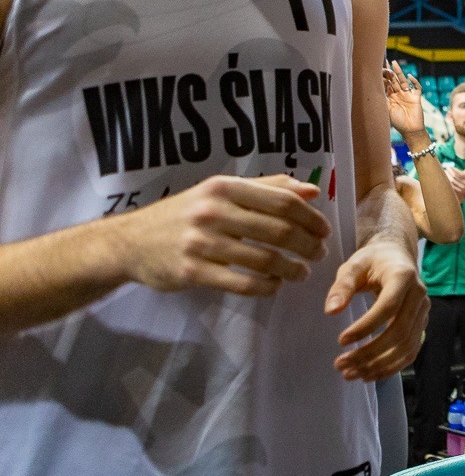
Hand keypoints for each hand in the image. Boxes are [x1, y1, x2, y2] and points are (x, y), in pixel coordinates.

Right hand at [112, 175, 329, 296]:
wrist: (129, 242)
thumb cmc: (184, 214)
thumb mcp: (220, 191)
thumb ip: (266, 188)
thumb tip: (311, 191)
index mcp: (224, 188)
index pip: (282, 201)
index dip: (311, 218)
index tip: (324, 230)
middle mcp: (212, 212)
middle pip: (279, 231)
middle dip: (308, 246)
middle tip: (319, 254)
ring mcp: (200, 243)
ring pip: (264, 260)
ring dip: (292, 269)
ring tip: (301, 273)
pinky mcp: (192, 272)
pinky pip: (242, 283)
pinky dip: (267, 287)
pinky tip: (275, 286)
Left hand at [326, 238, 428, 381]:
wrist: (396, 257)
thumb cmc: (371, 261)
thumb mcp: (353, 266)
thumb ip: (342, 286)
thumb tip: (331, 311)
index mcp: (403, 276)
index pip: (388, 307)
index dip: (366, 327)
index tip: (341, 340)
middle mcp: (419, 295)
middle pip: (399, 332)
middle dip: (369, 353)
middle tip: (340, 365)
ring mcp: (423, 312)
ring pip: (406, 346)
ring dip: (379, 365)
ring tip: (350, 374)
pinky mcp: (421, 324)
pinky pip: (411, 351)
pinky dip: (391, 367)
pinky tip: (369, 374)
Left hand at [383, 61, 427, 139]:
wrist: (410, 130)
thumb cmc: (397, 122)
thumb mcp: (386, 110)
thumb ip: (382, 99)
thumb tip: (372, 88)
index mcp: (390, 98)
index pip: (386, 84)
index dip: (382, 76)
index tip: (376, 68)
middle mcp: (399, 95)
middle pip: (394, 80)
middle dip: (389, 72)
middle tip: (384, 62)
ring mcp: (408, 95)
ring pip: (403, 81)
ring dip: (399, 72)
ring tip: (394, 63)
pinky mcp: (416, 98)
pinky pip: (417, 87)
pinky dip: (414, 82)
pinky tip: (410, 77)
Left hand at [444, 163, 464, 200]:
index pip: (459, 173)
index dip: (454, 170)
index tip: (450, 166)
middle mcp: (464, 183)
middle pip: (455, 176)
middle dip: (450, 171)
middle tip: (446, 167)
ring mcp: (461, 187)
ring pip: (452, 181)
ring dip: (448, 176)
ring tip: (445, 171)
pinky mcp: (458, 190)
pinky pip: (451, 185)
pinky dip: (448, 181)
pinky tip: (446, 177)